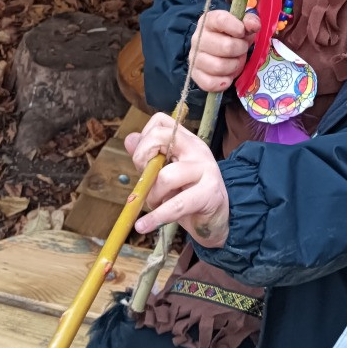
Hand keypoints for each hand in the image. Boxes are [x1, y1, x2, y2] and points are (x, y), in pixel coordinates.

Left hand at [126, 112, 228, 246]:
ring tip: (156, 205)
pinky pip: (177, 205)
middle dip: (142, 158)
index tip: (143, 161)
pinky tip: (144, 225)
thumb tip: (129, 139)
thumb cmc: (189, 194)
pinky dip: (157, 217)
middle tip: (144, 181)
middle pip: (162, 136)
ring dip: (152, 196)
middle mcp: (197, 149)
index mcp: (186, 141)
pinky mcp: (209, 193)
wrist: (217, 219)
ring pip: (166, 176)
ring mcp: (206, 169)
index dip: (144, 138)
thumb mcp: (166, 173)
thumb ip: (148, 157)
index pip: (161, 122)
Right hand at [189, 9, 259, 92]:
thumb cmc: (232, 37)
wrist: (220, 52)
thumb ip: (250, 22)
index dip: (237, 27)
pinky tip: (227, 77)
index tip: (242, 32)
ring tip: (235, 62)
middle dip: (240, 50)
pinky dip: (223, 82)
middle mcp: (198, 37)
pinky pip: (210, 83)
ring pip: (219, 67)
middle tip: (241, 50)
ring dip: (234, 66)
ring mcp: (194, 57)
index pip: (221, 20)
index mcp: (208, 21)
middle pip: (226, 47)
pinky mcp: (195, 74)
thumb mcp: (242, 27)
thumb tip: (254, 25)